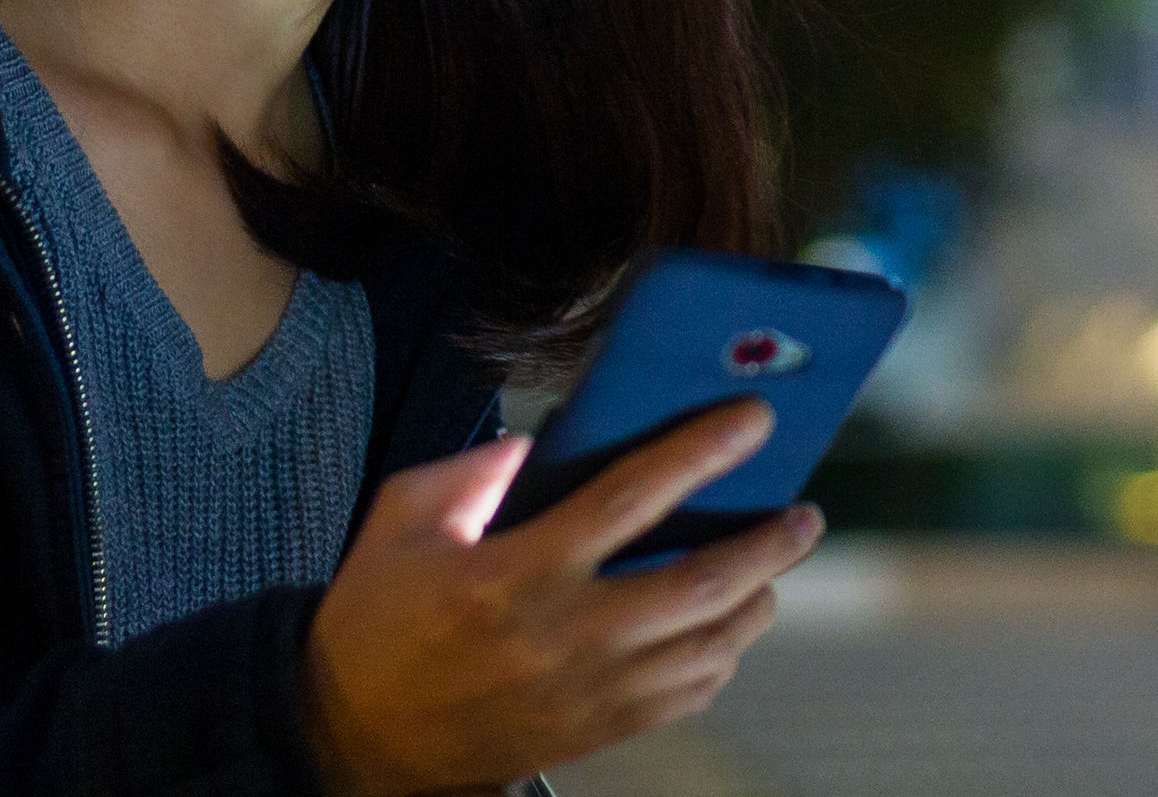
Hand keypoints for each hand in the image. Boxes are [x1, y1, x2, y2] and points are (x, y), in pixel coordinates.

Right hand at [302, 398, 819, 795]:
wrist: (352, 737)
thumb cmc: (377, 618)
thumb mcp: (402, 520)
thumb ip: (474, 471)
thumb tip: (545, 444)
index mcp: (516, 570)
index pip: (631, 498)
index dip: (701, 451)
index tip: (755, 420)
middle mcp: (563, 634)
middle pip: (698, 583)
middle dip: (767, 544)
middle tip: (805, 512)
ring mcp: (585, 691)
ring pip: (705, 648)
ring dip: (756, 603)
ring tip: (776, 567)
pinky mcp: (593, 732)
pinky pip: (683, 696)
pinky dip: (721, 659)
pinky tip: (728, 628)